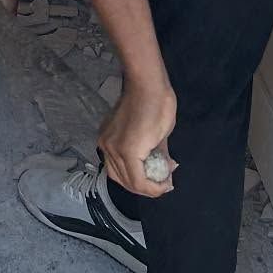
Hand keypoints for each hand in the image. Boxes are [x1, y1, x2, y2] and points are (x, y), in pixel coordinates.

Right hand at [98, 79, 177, 198]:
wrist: (145, 83)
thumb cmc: (160, 107)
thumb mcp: (164, 137)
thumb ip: (161, 159)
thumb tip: (165, 171)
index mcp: (128, 152)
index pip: (139, 183)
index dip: (155, 190)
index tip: (168, 185)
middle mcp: (112, 150)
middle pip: (126, 182)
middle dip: (145, 188)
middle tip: (161, 183)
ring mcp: (105, 142)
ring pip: (115, 173)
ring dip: (132, 180)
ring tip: (149, 177)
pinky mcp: (104, 135)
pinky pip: (111, 161)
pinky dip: (123, 168)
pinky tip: (137, 165)